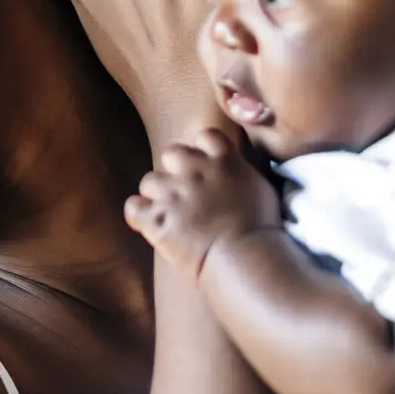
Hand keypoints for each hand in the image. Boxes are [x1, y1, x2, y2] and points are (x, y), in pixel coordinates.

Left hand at [124, 129, 278, 275]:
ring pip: (149, 181)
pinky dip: (138, 215)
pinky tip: (149, 224)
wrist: (245, 257)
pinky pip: (133, 207)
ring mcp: (173, 193)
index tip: (205, 167)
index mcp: (224, 160)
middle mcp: (194, 170)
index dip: (202, 151)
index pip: (205, 136)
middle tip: (184, 192)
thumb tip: (233, 167)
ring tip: (169, 214)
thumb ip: (240, 170)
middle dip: (174, 170)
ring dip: (157, 195)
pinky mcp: (157, 218)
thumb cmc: (261, 229)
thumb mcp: (260, 187)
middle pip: (171, 153)